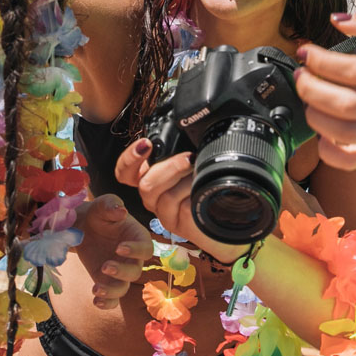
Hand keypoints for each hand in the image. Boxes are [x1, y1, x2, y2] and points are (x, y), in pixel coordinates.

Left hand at [74, 194, 154, 308]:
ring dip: (112, 291)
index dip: (135, 250)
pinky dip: (106, 303)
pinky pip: (112, 299)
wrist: (83, 227)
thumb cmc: (99, 213)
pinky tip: (95, 300)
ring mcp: (120, 273)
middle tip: (105, 266)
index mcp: (138, 238)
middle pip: (135, 272)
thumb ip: (112, 206)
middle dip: (121, 272)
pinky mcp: (106, 282)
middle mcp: (132, 258)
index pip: (146, 248)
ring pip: (123, 288)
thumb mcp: (103, 205)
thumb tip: (121, 211)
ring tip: (96, 289)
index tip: (119, 247)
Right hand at [114, 138, 245, 263]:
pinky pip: (180, 207)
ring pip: (162, 196)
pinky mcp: (178, 225)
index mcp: (152, 178)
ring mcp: (165, 213)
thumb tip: (186, 130)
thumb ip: (181, 150)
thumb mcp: (193, 162)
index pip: (126, 172)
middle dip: (168, 167)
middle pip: (144, 184)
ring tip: (200, 172)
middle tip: (189, 157)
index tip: (146, 144)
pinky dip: (192, 193)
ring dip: (183, 179)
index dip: (129, 158)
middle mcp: (154, 197)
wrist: (230, 217)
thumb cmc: (209, 185)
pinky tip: (202, 188)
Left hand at [294, 12, 355, 169]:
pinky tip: (322, 137)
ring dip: (316, 117)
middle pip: (343, 103)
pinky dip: (331, 153)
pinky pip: (353, 161)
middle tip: (300, 76)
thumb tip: (337, 20)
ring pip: (344, 133)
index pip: (352, 69)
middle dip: (311, 89)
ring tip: (308, 101)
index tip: (305, 51)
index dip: (320, 61)